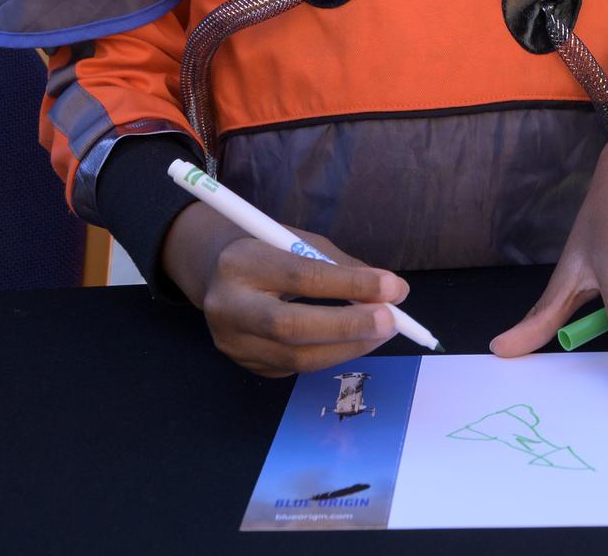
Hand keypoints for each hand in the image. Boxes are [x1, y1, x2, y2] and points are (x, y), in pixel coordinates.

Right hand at [161, 201, 408, 376]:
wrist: (214, 272)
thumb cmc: (266, 248)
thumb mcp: (297, 240)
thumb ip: (339, 265)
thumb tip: (392, 291)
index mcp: (241, 262)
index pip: (301, 277)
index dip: (350, 284)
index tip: (393, 287)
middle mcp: (228, 306)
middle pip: (293, 327)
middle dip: (349, 327)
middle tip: (391, 321)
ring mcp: (233, 343)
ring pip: (298, 357)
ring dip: (348, 347)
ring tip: (382, 332)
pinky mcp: (245, 365)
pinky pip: (295, 367)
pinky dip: (331, 355)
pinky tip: (353, 342)